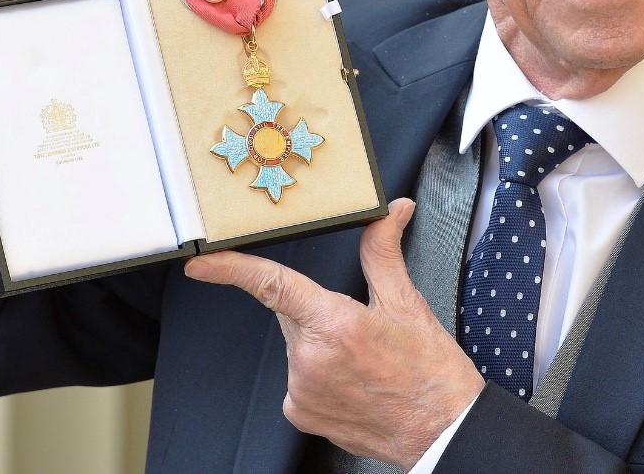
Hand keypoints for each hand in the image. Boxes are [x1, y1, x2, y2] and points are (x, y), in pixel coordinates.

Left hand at [183, 199, 484, 470]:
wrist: (442, 432)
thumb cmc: (429, 372)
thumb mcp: (408, 303)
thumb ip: (383, 251)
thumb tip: (390, 212)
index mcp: (336, 325)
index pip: (272, 285)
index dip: (231, 269)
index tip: (202, 261)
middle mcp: (311, 360)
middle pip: (291, 314)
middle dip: (316, 311)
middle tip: (359, 327)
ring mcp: (302, 391)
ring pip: (295, 346)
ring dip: (319, 344)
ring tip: (362, 361)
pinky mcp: (300, 414)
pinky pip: (296, 378)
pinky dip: (317, 373)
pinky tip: (350, 381)